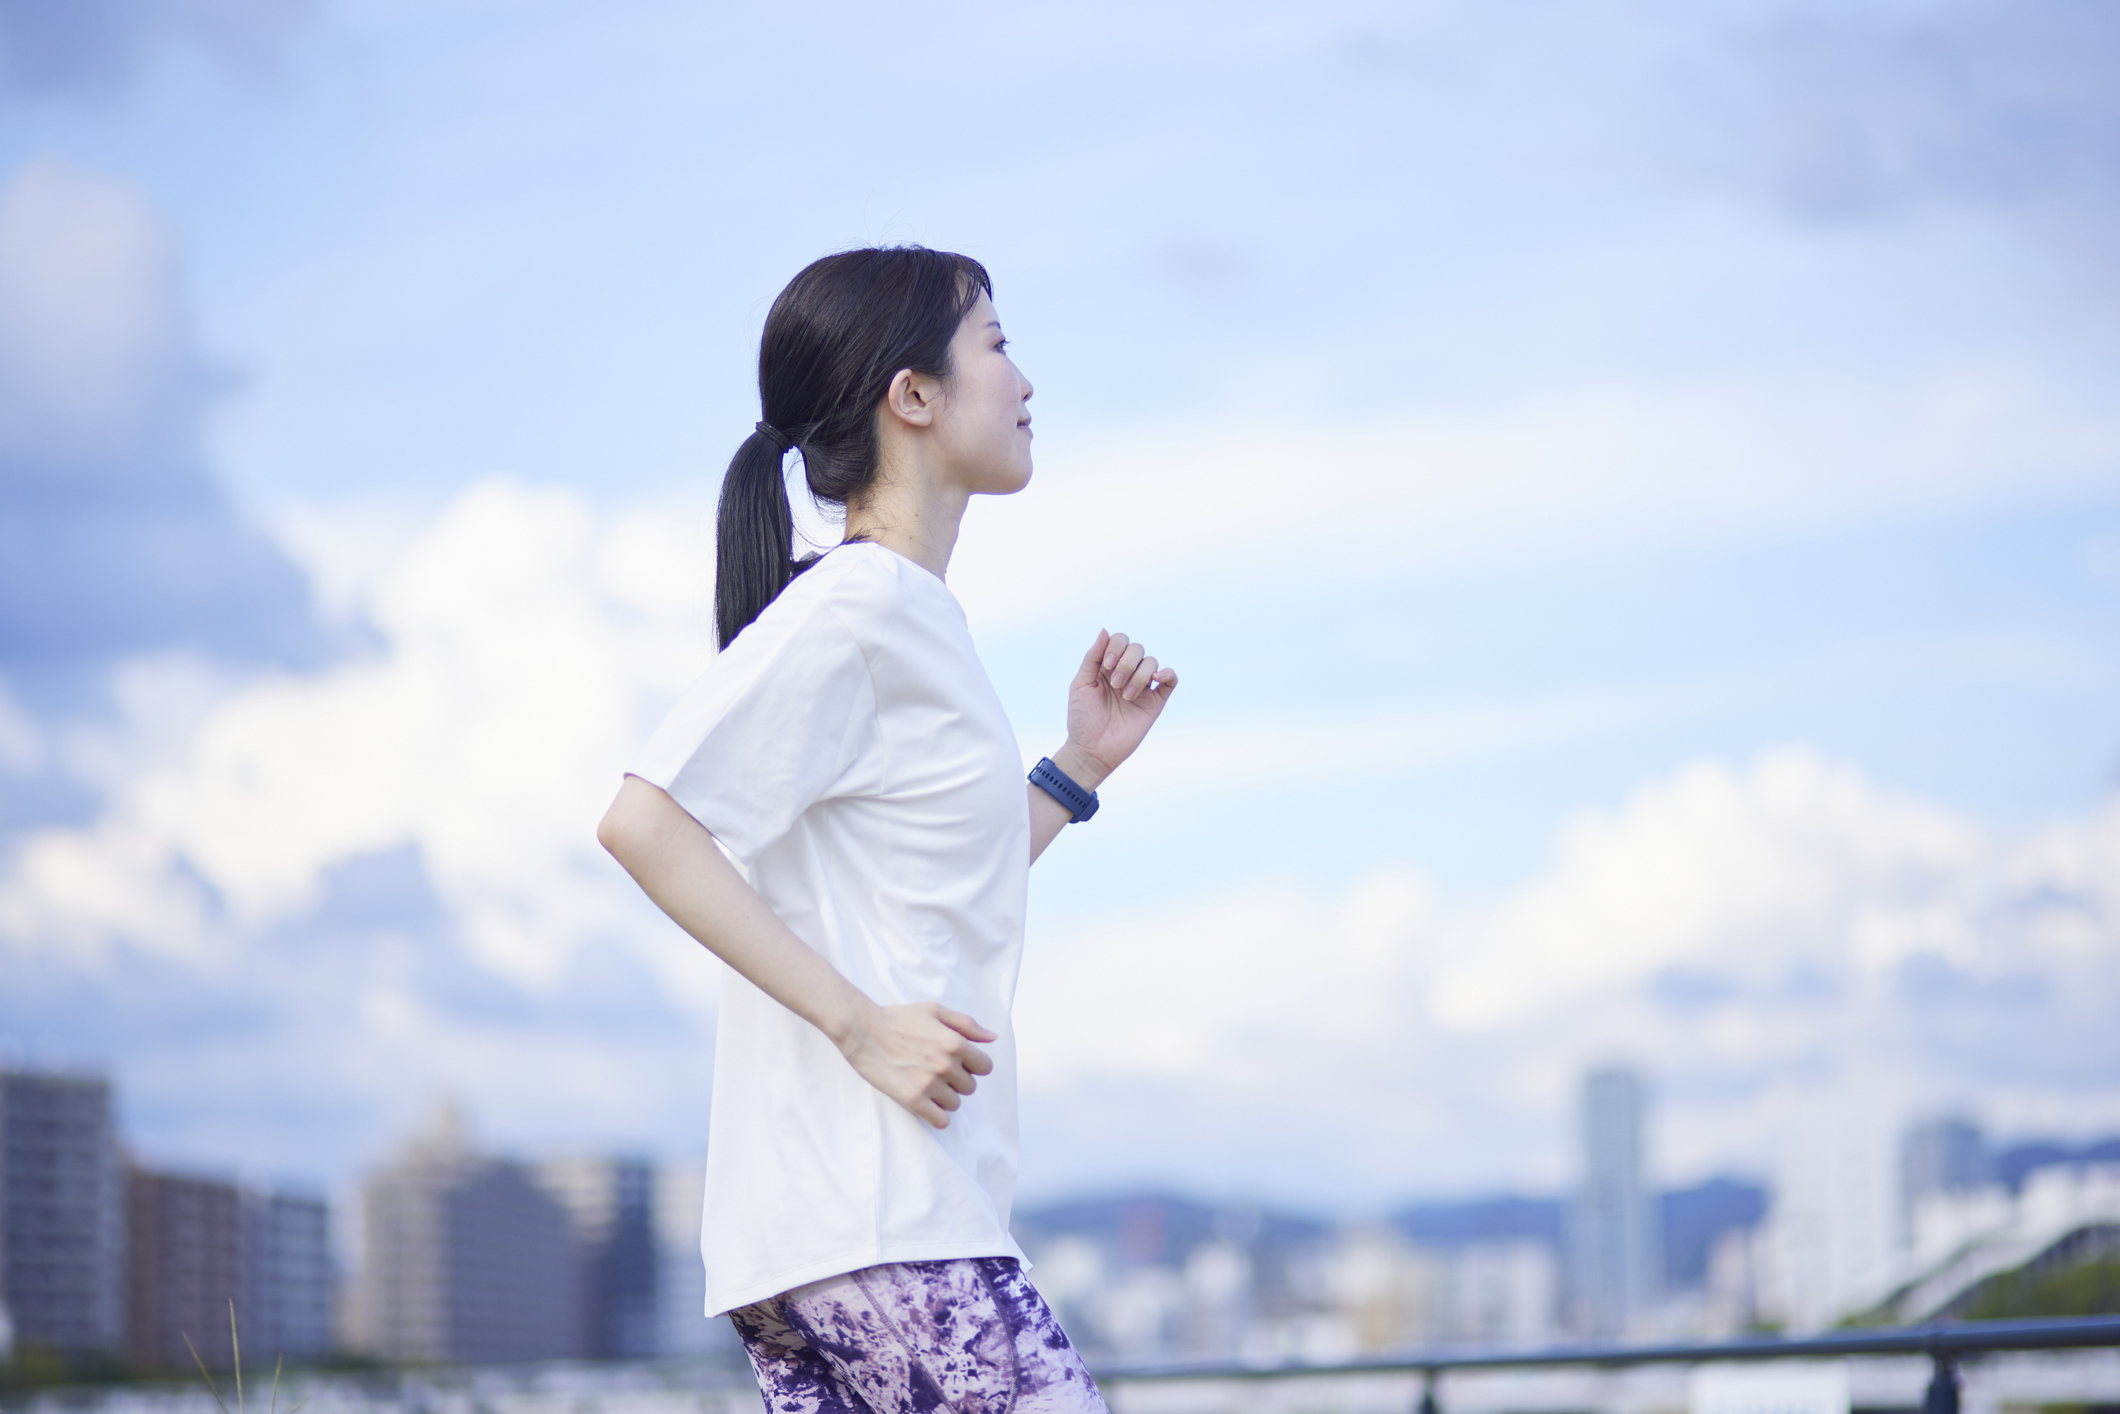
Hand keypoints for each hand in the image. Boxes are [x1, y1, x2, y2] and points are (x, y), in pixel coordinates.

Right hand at [837, 1002, 996, 1128]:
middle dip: (957, 1081)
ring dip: (945, 1097)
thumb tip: (992, 1039)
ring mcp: (930, 1084)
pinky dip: (937, 1115)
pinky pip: (940, 1120)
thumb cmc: (899, 1018)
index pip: (985, 1067)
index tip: (959, 1063)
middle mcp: (946, 1065)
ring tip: (927, 1083)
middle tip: (937, 1071)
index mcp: (955, 1043)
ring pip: (955, 1104)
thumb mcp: (935, 1011)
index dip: (973, 1065)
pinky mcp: (913, 1099)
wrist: (863, 1030)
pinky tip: (926, 1103)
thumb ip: (967, 1025)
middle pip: (970, 1087)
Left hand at [1060, 630, 1178, 785]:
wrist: (1092, 750)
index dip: (1116, 647)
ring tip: (1126, 696)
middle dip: (1126, 663)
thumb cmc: (1082, 718)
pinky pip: (1171, 680)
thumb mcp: (1081, 683)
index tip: (1106, 666)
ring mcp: (1142, 687)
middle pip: (1137, 648)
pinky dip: (1167, 674)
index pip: (1120, 641)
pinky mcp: (1155, 702)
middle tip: (1115, 685)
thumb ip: (1093, 657)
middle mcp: (1126, 673)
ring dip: (1139, 675)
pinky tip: (1156, 679)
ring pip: (1152, 662)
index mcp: (1107, 666)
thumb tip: (1105, 630)